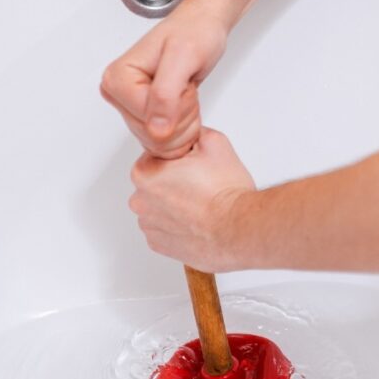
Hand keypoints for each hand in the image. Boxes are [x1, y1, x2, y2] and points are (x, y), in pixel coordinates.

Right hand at [100, 7, 228, 158]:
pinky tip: (183, 103)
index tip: (183, 82)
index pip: (149, 121)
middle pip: (152, 135)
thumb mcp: (183, 56)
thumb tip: (155, 130)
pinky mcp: (142, 115)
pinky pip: (163, 142)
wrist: (200, 26)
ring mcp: (129, 106)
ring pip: (159, 142)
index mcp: (117, 79)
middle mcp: (117, 94)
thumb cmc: (193, 32)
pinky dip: (182, 127)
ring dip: (183, 121)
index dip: (178, 107)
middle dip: (181, 116)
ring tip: (185, 91)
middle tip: (186, 86)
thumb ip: (166, 94)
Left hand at [129, 128, 256, 271]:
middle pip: (155, 183)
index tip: (194, 167)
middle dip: (174, 182)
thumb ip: (192, 133)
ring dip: (174, 205)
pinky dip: (177, 225)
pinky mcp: (159, 245)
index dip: (178, 159)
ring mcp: (149, 226)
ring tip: (200, 205)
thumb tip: (188, 134)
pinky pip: (164, 229)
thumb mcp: (213, 142)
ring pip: (158, 207)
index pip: (155, 157)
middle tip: (201, 185)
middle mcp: (140, 201)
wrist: (238, 229)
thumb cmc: (225, 193)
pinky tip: (196, 221)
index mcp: (144, 173)